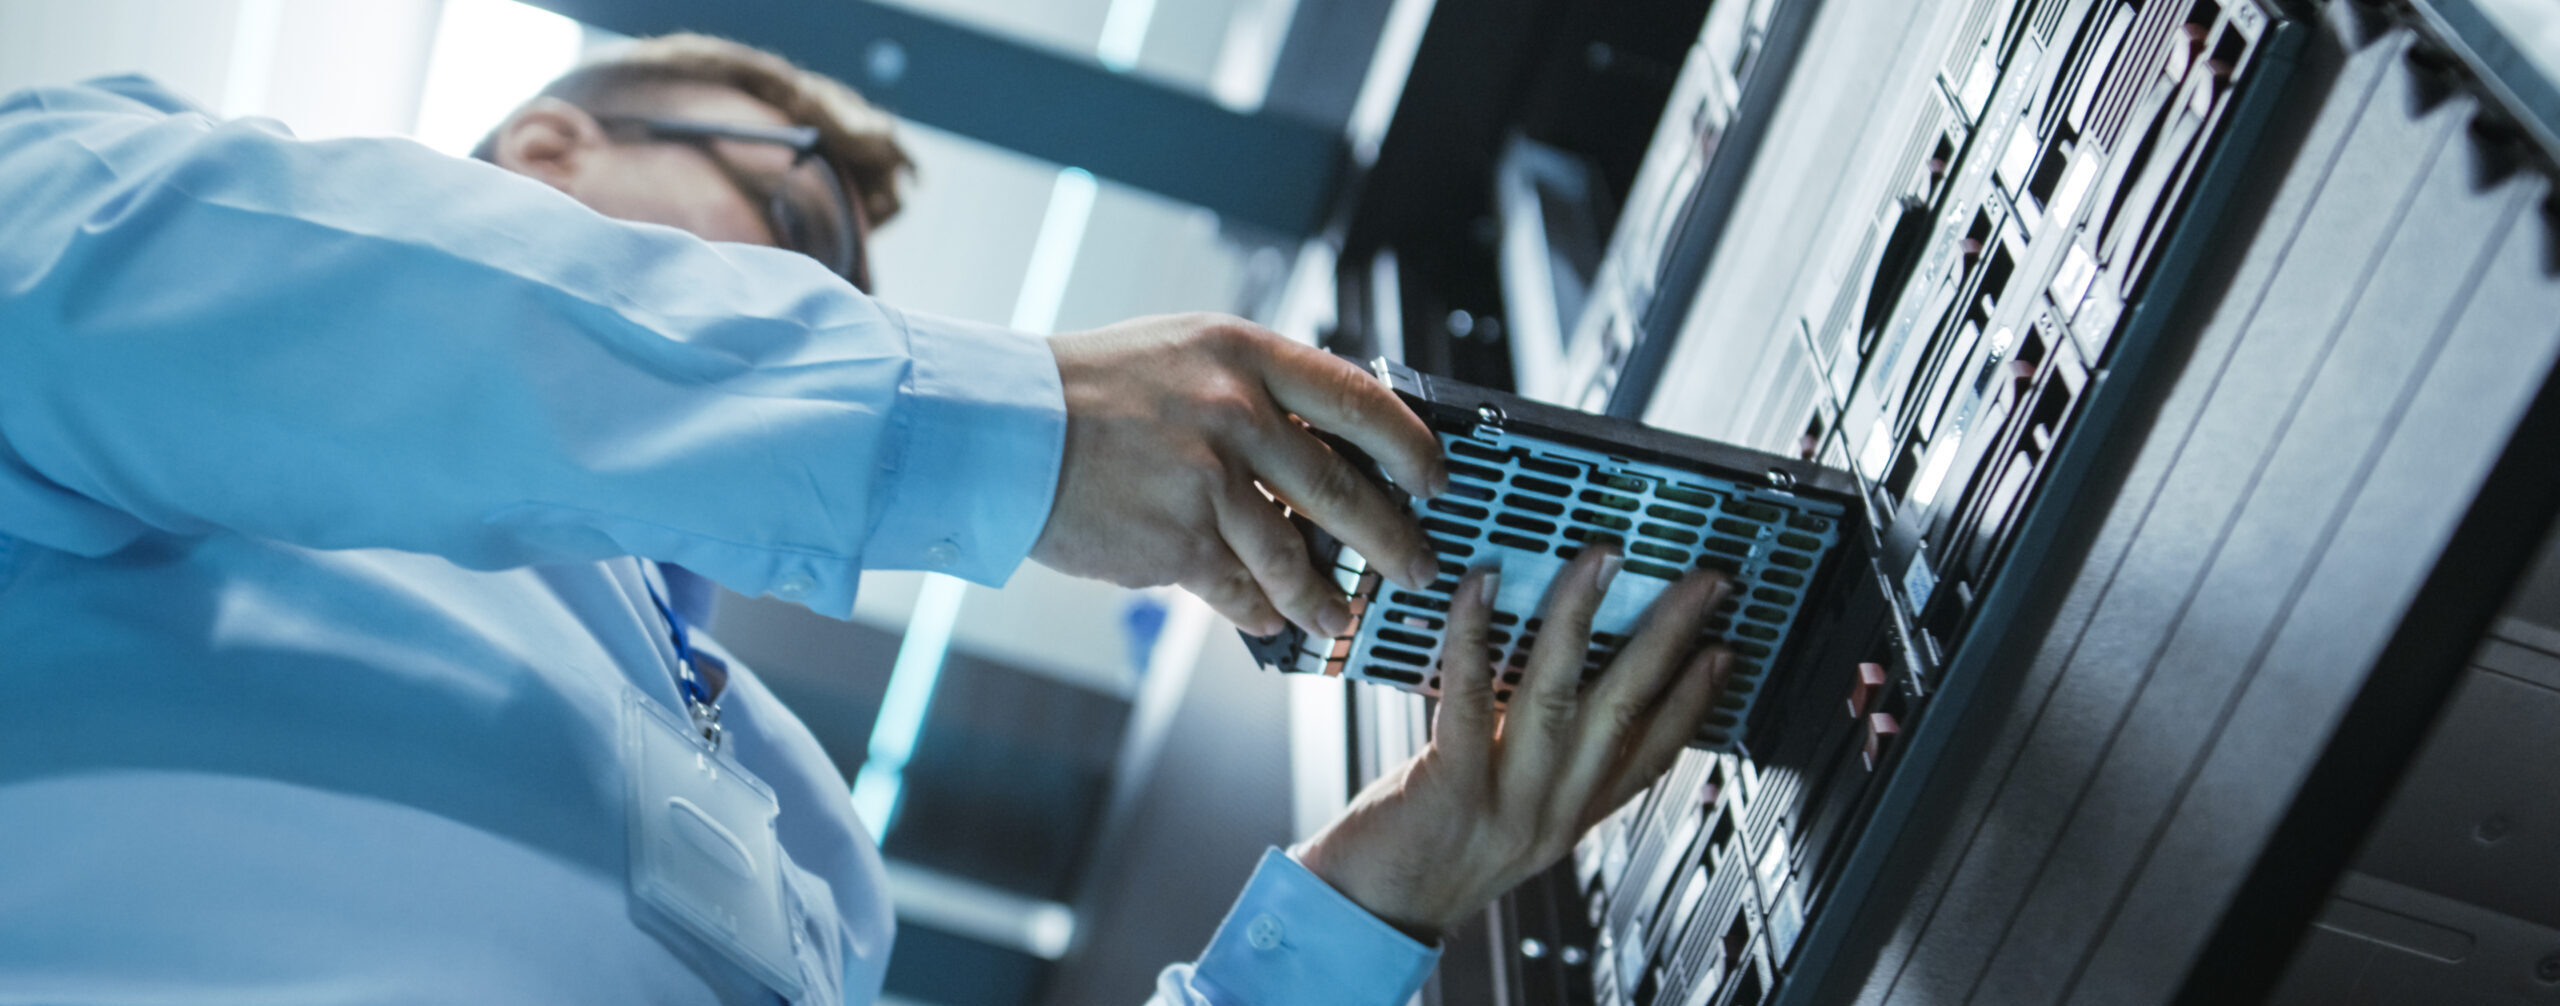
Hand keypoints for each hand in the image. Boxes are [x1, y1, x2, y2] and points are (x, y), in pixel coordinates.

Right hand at [1035, 314, 1448, 635]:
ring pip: (1295, 555)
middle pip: (1343, 488)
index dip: (1410, 445)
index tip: (1436, 478)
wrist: (1003, 429)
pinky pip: (1239, 590)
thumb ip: (1254, 390)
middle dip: (1392, 539)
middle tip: (1418, 567)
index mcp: (1245, 356)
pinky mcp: (1178, 540)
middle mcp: (1236, 413)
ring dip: (1326, 597)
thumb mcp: (1184, 355)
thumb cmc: (1087, 390)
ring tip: (1341, 617)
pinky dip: (1260, 613)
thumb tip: (1323, 442)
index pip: (1359, 399)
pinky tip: (1270, 624)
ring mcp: (1209, 480)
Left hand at [1294, 547, 1734, 941]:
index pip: (1653, 754)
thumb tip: (1556, 676)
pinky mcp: (1451, 789)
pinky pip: (1470, 699)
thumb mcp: (1508, 818)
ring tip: (1603, 562)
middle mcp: (1552, 812)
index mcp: (1571, 816)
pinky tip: (1483, 587)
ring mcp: (1507, 802)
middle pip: (1625, 712)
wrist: (1367, 915)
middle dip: (1669, 639)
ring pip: (1560, 697)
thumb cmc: (1425, 854)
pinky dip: (1477, 636)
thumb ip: (1538, 761)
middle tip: (1701, 584)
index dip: (1695, 699)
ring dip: (1583, 619)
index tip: (1725, 649)